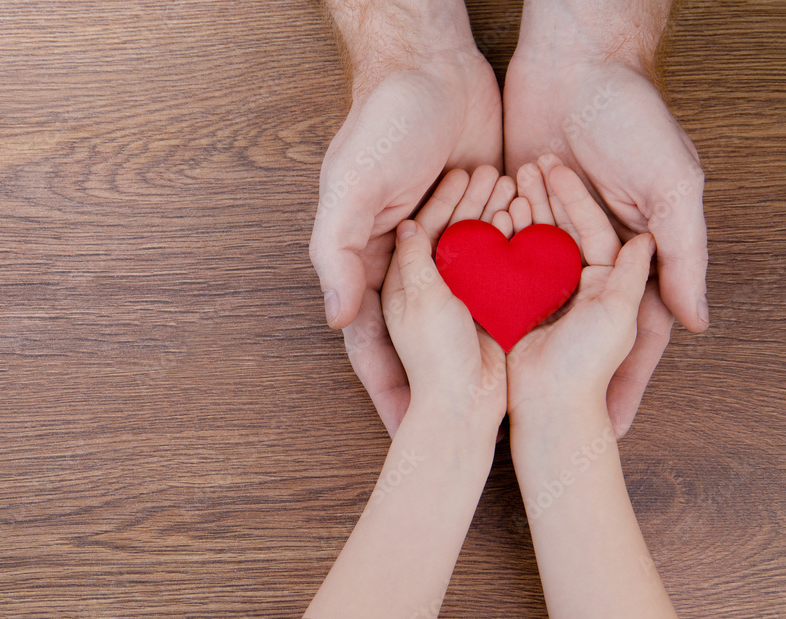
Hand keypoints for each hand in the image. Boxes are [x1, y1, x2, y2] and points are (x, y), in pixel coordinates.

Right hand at [310, 2, 502, 433]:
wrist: (434, 65)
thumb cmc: (381, 122)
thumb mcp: (351, 187)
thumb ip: (338, 253)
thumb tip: (339, 320)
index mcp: (370, 262)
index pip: (375, 343)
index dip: (387, 390)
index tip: (404, 435)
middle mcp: (408, 264)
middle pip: (421, 341)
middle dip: (438, 386)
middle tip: (459, 434)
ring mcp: (449, 246)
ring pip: (465, 312)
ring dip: (481, 347)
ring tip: (503, 396)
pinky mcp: (486, 223)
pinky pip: (500, 272)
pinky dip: (513, 302)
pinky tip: (536, 336)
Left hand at [504, 4, 706, 434]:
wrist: (577, 61)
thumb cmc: (636, 118)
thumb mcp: (671, 186)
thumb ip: (682, 253)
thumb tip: (694, 323)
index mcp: (634, 252)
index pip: (632, 334)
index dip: (625, 382)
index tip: (612, 430)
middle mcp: (587, 250)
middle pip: (572, 325)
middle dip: (557, 371)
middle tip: (538, 419)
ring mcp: (547, 232)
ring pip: (530, 294)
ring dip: (515, 331)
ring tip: (494, 378)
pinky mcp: (511, 211)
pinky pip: (497, 256)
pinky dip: (486, 284)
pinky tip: (467, 323)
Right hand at [504, 156, 655, 426]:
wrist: (550, 408)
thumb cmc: (589, 365)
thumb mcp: (619, 314)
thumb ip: (633, 275)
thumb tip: (647, 236)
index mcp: (607, 283)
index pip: (593, 228)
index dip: (575, 197)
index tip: (556, 167)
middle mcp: (576, 285)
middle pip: (560, 230)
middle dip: (546, 197)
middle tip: (527, 166)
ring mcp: (543, 294)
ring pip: (533, 242)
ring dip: (523, 212)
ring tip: (508, 181)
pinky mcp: (514, 306)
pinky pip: (508, 265)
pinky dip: (501, 240)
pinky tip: (491, 216)